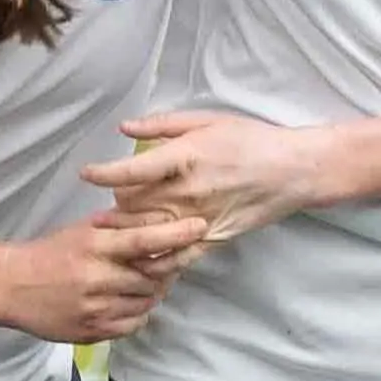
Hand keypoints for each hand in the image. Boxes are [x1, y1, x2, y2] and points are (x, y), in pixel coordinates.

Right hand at [0, 209, 205, 342]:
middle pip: (153, 276)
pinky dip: (137, 313)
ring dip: (152, 292)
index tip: (200, 227)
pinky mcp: (92, 332)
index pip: (144, 240)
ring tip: (142, 282)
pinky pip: (132, 324)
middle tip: (171, 262)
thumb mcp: (84, 231)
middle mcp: (96, 278)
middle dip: (167, 270)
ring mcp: (95, 309)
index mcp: (94, 247)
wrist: (11, 287)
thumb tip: (161, 217)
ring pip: (146, 302)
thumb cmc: (52, 254)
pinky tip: (126, 302)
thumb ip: (121, 226)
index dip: (176, 234)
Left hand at [81, 112, 325, 242]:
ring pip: (147, 234)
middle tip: (114, 201)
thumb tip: (125, 128)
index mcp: (185, 158)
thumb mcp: (207, 120)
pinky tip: (143, 258)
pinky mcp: (211, 240)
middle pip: (132, 206)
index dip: (103, 173)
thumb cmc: (251, 139)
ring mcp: (199, 219)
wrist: (293, 171)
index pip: (132, 171)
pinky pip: (174, 258)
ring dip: (127, 234)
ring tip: (118, 231)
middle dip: (116, 204)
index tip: (86, 174)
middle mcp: (188, 191)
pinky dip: (154, 261)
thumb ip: (162, 125)